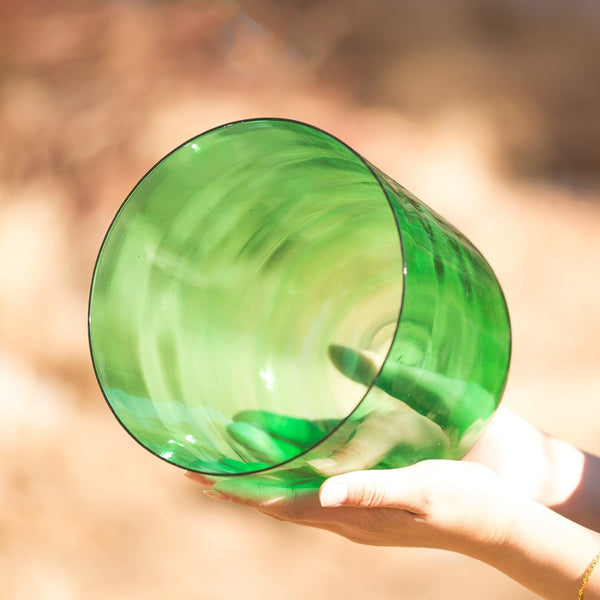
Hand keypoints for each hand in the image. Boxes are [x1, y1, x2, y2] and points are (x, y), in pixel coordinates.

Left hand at [187, 459, 517, 553]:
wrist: (493, 521)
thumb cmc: (461, 501)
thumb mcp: (419, 490)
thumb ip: (372, 491)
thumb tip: (324, 495)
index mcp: (349, 514)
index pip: (278, 504)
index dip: (239, 491)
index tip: (199, 477)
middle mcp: (344, 518)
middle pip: (274, 502)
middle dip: (236, 488)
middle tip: (196, 470)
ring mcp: (355, 513)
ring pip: (290, 498)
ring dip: (257, 484)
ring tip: (227, 468)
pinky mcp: (368, 504)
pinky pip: (313, 492)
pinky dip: (287, 479)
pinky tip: (287, 467)